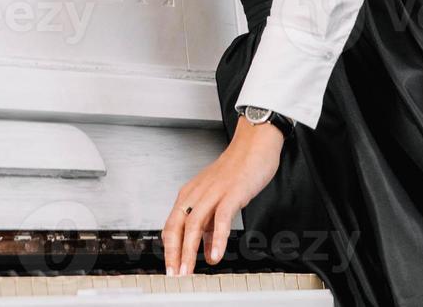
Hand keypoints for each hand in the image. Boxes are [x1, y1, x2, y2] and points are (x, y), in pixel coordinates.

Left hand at [160, 118, 284, 276]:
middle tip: (174, 275)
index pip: (171, 226)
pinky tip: (216, 254)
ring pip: (194, 225)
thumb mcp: (217, 202)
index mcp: (189, 195)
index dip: (169, 249)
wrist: (253, 146)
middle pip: (177, 227)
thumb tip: (206, 252)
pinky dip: (216, 238)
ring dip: (189, 251)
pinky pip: (221, 218)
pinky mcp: (231, 193)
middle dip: (174, 254)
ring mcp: (212, 193)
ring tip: (188, 270)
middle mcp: (196, 194)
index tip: (170, 268)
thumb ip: (209, 227)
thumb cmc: (236, 172)